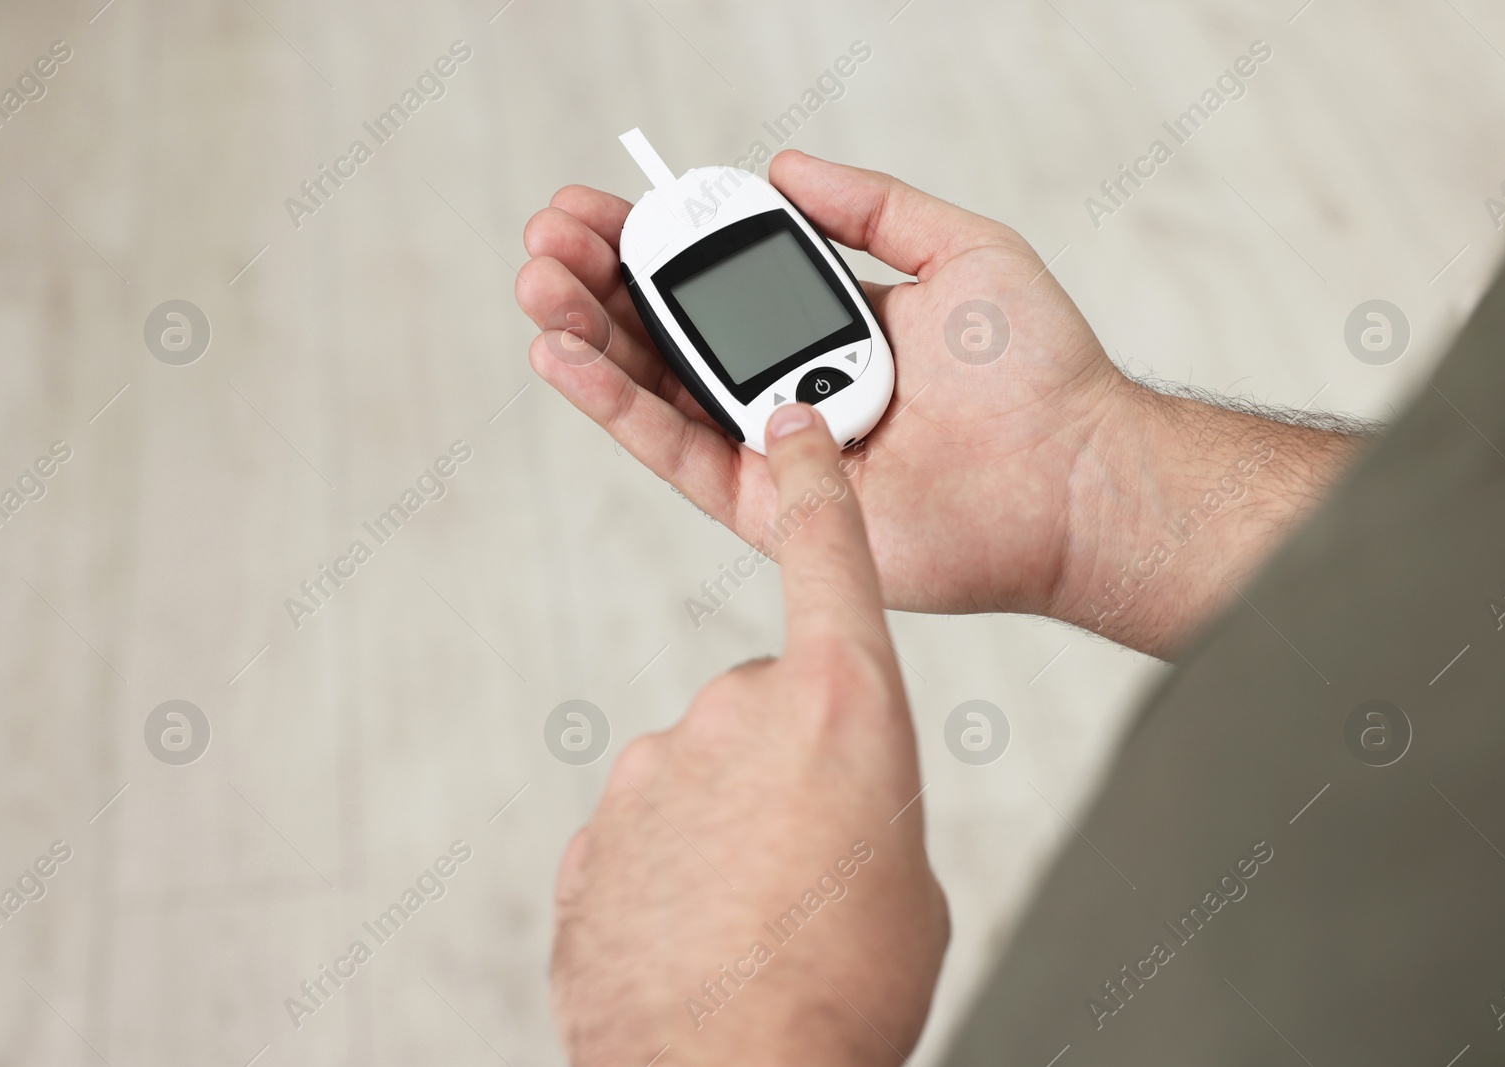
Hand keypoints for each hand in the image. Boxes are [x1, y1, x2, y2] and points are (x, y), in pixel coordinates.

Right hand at [518, 152, 1362, 657]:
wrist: (1073, 472)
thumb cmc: (1038, 371)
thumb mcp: (959, 249)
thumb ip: (869, 207)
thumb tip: (782, 168)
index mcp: (828, 325)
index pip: (718, 279)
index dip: (658, 240)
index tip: (610, 202)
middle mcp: (790, 386)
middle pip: (670, 332)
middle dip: (602, 279)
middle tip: (549, 233)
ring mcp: (772, 447)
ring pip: (655, 389)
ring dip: (587, 331)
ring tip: (537, 278)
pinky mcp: (764, 506)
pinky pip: (673, 450)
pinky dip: (614, 403)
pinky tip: (565, 353)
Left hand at [548, 405, 948, 1066]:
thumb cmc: (848, 986)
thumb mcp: (908, 871)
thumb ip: (860, 791)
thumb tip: (819, 794)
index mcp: (841, 706)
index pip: (826, 557)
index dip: (814, 484)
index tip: (792, 423)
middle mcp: (736, 713)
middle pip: (767, 703)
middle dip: (787, 763)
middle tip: (811, 854)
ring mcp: (652, 771)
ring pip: (703, 772)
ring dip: (730, 825)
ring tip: (760, 912)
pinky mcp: (596, 834)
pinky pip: (650, 829)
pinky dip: (677, 867)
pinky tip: (706, 931)